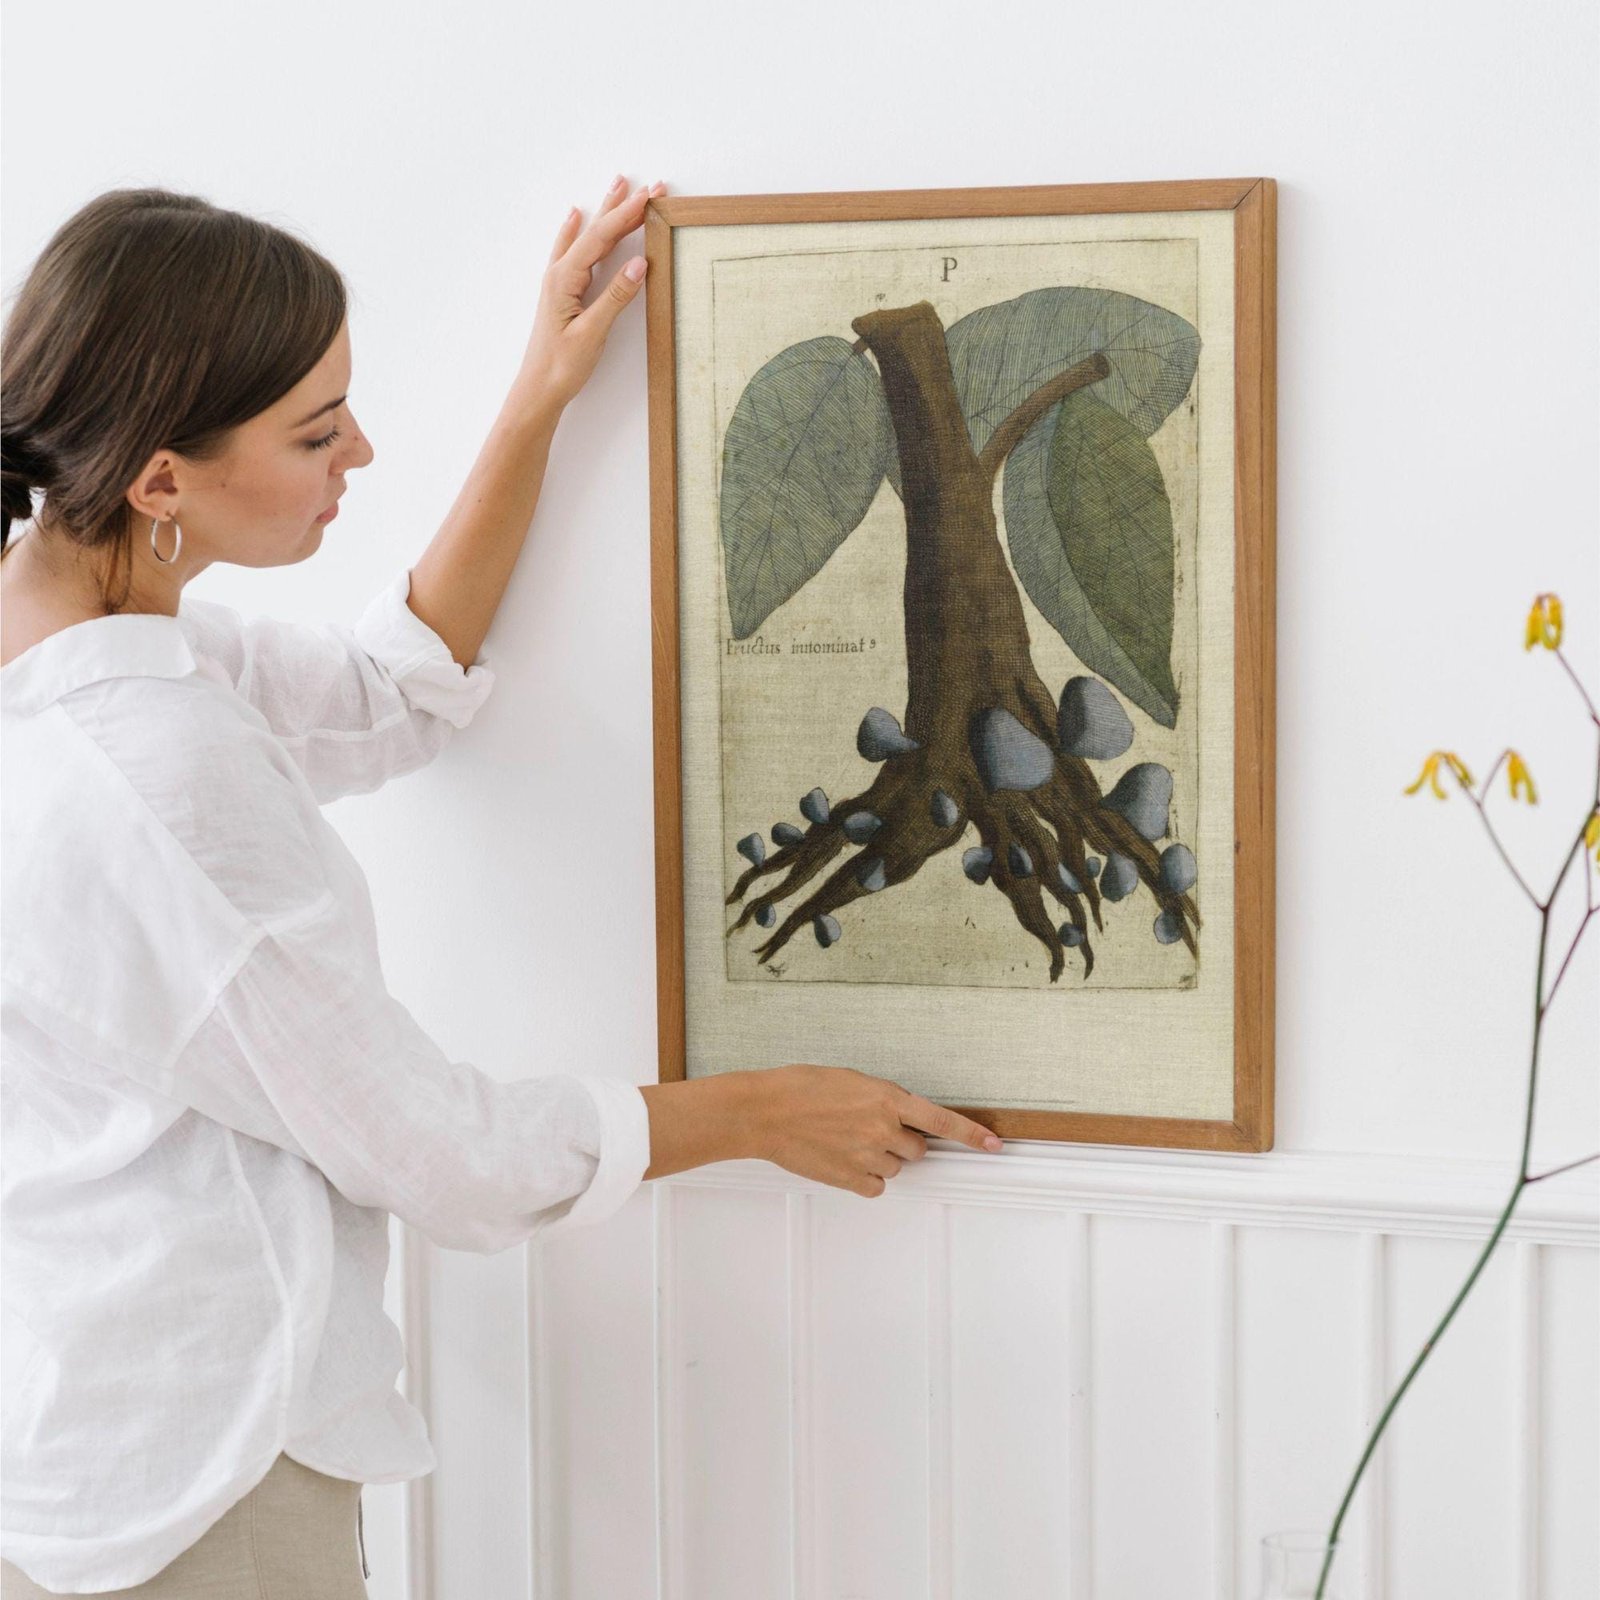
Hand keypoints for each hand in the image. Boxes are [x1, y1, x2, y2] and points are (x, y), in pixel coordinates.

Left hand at [515, 173, 665, 410]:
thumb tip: (639, 264)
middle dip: (622, 207)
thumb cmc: (561, 366)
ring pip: (587, 236)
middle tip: (647, 185)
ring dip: (605, 211)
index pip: (601, 238)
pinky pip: (574, 249)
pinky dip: (580, 229)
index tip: (650, 196)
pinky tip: (577, 215)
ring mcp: (559, 281)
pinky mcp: (562, 292)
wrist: (538, 390)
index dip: (627, 216)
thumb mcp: (592, 333)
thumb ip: (615, 297)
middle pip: (595, 231)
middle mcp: (559, 273)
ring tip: (618, 185)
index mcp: (565, 279)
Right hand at [753, 1063, 1003, 1198]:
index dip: (971, 1135)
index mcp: (887, 1098)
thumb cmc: (801, 1088)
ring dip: (880, 1159)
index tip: (994, 1144)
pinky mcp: (849, 1178)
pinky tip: (842, 1161)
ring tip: (846, 1141)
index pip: (942, 1121)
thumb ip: (882, 1100)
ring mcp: (867, 1155)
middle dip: (902, 1142)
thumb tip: (900, 1116)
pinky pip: (876, 1187)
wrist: (765, 1111)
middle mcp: (882, 1128)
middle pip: (917, 1150)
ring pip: (895, 1168)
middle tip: (870, 1131)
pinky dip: (864, 1178)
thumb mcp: (851, 1081)